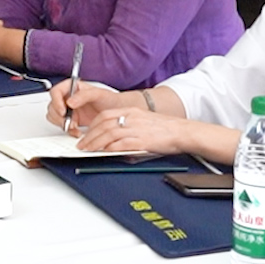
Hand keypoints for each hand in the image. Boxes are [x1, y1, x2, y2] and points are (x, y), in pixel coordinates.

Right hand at [45, 81, 138, 134]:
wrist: (116, 113)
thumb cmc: (109, 100)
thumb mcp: (98, 94)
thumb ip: (84, 95)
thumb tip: (70, 102)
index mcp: (71, 87)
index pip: (55, 92)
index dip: (56, 102)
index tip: (63, 111)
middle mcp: (67, 97)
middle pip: (52, 106)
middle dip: (60, 116)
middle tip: (71, 122)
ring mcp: (68, 109)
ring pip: (54, 117)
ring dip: (63, 123)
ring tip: (75, 126)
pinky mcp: (71, 120)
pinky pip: (62, 126)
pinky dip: (68, 130)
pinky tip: (77, 131)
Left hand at [73, 107, 197, 154]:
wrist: (183, 132)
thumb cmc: (165, 128)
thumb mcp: (143, 121)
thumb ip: (127, 126)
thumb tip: (113, 139)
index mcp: (131, 111)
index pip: (105, 115)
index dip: (92, 125)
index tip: (85, 134)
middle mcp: (132, 118)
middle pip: (104, 124)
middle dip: (89, 135)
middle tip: (81, 144)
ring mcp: (137, 128)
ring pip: (109, 133)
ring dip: (95, 142)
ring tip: (88, 150)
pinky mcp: (143, 140)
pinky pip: (122, 143)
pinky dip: (110, 147)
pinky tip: (104, 152)